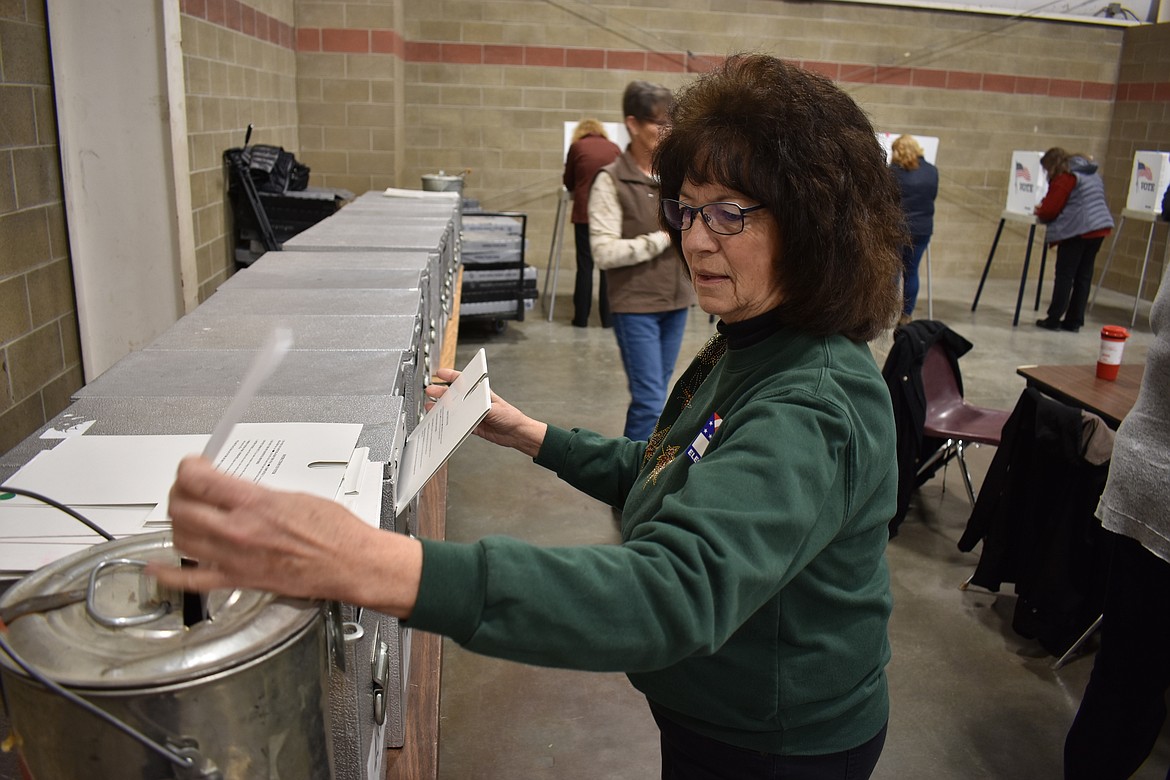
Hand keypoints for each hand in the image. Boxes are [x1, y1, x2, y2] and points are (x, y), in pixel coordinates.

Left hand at [147, 456, 421, 617]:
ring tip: (185, 514)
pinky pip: (192, 580)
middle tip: (189, 486)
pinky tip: (157, 566)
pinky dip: (168, 574)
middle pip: (181, 507)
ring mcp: (234, 558)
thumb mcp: (294, 495)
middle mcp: (238, 531)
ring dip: (177, 522)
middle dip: (180, 491)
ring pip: (180, 537)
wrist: (349, 562)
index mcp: (254, 503)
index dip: (188, 467)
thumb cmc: (335, 532)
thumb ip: (257, 494)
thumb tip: (236, 491)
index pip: (197, 479)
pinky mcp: (238, 580)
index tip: (193, 465)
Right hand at [427, 369, 546, 456]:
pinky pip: (456, 423)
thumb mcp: (494, 408)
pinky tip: (440, 422)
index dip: (451, 376)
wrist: (515, 433)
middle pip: (454, 395)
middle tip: (430, 390)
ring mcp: (471, 414)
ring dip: (441, 408)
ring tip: (430, 406)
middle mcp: (474, 402)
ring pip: (453, 409)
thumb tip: (465, 406)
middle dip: (441, 392)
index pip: (463, 381)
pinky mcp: (471, 426)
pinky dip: (448, 422)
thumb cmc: (510, 416)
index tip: (440, 373)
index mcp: (480, 392)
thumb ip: (479, 406)